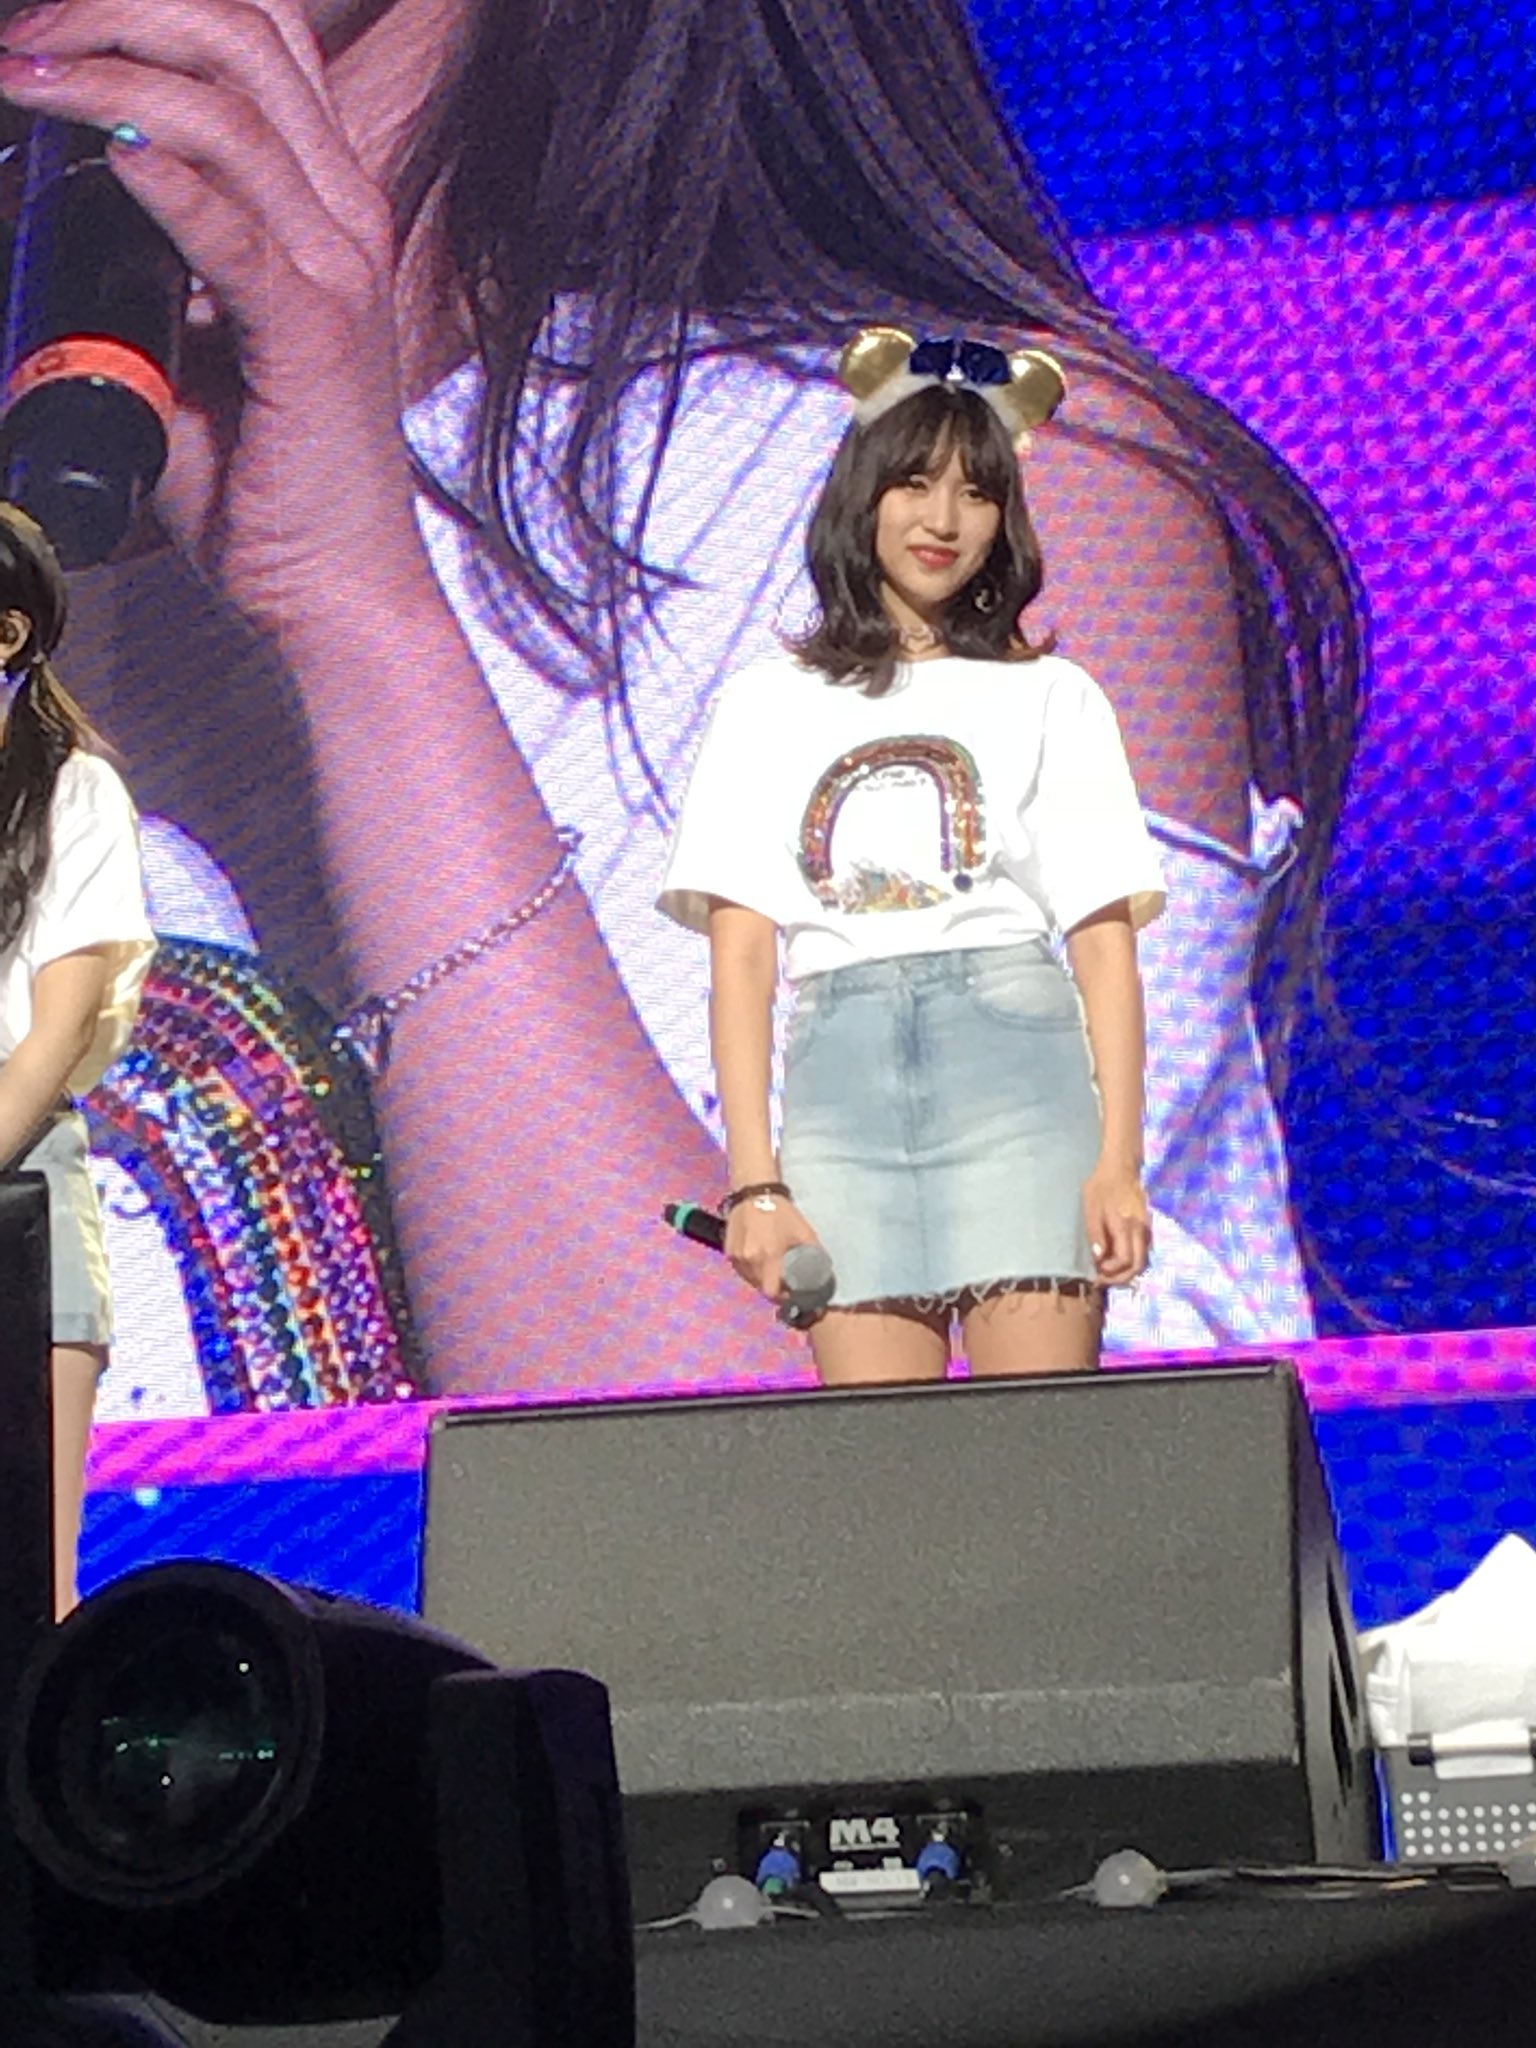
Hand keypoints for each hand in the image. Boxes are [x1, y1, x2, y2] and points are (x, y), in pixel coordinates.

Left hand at [0, 0, 418, 629]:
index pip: (254, 41)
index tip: (49, 35)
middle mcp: (343, 220)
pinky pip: (234, 231)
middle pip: (240, 35)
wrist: (340, 591)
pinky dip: (163, 180)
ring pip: (230, 109)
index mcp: (325, 209)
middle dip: (117, 11)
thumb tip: (52, 203)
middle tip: (26, 41)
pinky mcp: (316, 336)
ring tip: (27, 77)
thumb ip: (146, 267)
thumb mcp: (198, 346)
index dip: (150, 5)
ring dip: (111, 72)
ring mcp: (340, 273)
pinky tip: (104, 158)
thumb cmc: (272, 486)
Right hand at [724, 1195, 821, 1303]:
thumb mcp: (804, 1231)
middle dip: (774, 1287)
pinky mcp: (728, 1252)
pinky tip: (759, 1259)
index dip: (782, 1296)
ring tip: (771, 1267)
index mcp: (769, 1255)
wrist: (754, 1193)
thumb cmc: (782, 1212)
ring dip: (762, 1279)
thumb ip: (813, 1254)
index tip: (790, 1291)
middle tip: (783, 1279)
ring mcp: (736, 1257)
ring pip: (750, 1280)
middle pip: (761, 1288)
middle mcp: (750, 1259)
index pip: (772, 1291)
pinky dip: (751, 1270)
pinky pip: (742, 1271)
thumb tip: (822, 1273)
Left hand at [1082, 1160, 1150, 1286]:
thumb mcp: (1091, 1208)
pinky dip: (1131, 1260)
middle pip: (1139, 1266)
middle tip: (1103, 1280)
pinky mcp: (1146, 1227)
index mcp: (1126, 1226)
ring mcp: (1146, 1229)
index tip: (1096, 1273)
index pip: (1125, 1261)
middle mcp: (1141, 1231)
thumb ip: (1095, 1233)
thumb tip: (1098, 1258)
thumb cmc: (1101, 1186)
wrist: (1121, 1167)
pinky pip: (1143, 1251)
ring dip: (1127, 1271)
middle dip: (1121, 1278)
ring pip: (1143, 1260)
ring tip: (1107, 1271)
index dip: (1111, 1272)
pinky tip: (1115, 1258)